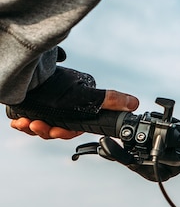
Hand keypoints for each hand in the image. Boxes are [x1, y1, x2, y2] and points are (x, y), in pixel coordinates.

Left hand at [9, 90, 138, 138]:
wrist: (24, 73)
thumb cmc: (53, 86)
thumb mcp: (84, 96)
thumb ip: (109, 102)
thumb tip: (135, 103)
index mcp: (77, 105)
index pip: (75, 128)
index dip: (66, 133)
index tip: (57, 132)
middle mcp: (62, 105)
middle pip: (57, 128)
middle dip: (47, 131)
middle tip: (38, 125)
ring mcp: (45, 105)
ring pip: (42, 126)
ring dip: (34, 128)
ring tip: (27, 123)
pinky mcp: (30, 104)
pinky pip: (27, 120)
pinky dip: (23, 123)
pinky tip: (18, 122)